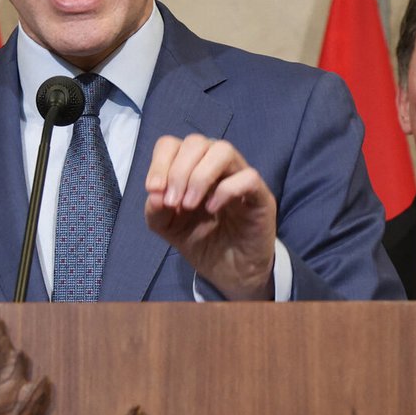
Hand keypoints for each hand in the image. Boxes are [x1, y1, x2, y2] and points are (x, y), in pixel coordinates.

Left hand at [144, 133, 276, 299]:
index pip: (173, 144)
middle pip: (196, 142)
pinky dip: (226, 190)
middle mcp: (216, 166)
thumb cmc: (201, 241)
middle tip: (173, 203)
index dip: (159, 162)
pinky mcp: (261, 196)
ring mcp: (240, 177)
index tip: (154, 191)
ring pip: (223, 150)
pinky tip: (212, 209)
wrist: (229, 272)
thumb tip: (155, 194)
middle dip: (178, 171)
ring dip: (200, 176)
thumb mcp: (167, 227)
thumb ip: (155, 209)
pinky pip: (248, 177)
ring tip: (189, 205)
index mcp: (192, 168)